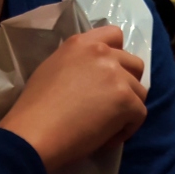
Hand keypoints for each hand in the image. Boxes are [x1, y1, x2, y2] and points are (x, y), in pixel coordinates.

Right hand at [0, 25, 147, 171]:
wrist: (34, 133)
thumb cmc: (35, 109)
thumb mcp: (51, 70)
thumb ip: (77, 64)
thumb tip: (93, 77)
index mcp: (81, 44)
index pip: (115, 35)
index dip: (118, 56)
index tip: (110, 76)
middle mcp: (102, 53)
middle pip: (134, 65)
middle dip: (127, 85)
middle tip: (110, 105)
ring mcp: (116, 75)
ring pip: (140, 92)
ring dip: (127, 109)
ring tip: (106, 126)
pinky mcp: (126, 100)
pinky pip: (140, 114)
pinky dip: (126, 129)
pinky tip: (105, 138)